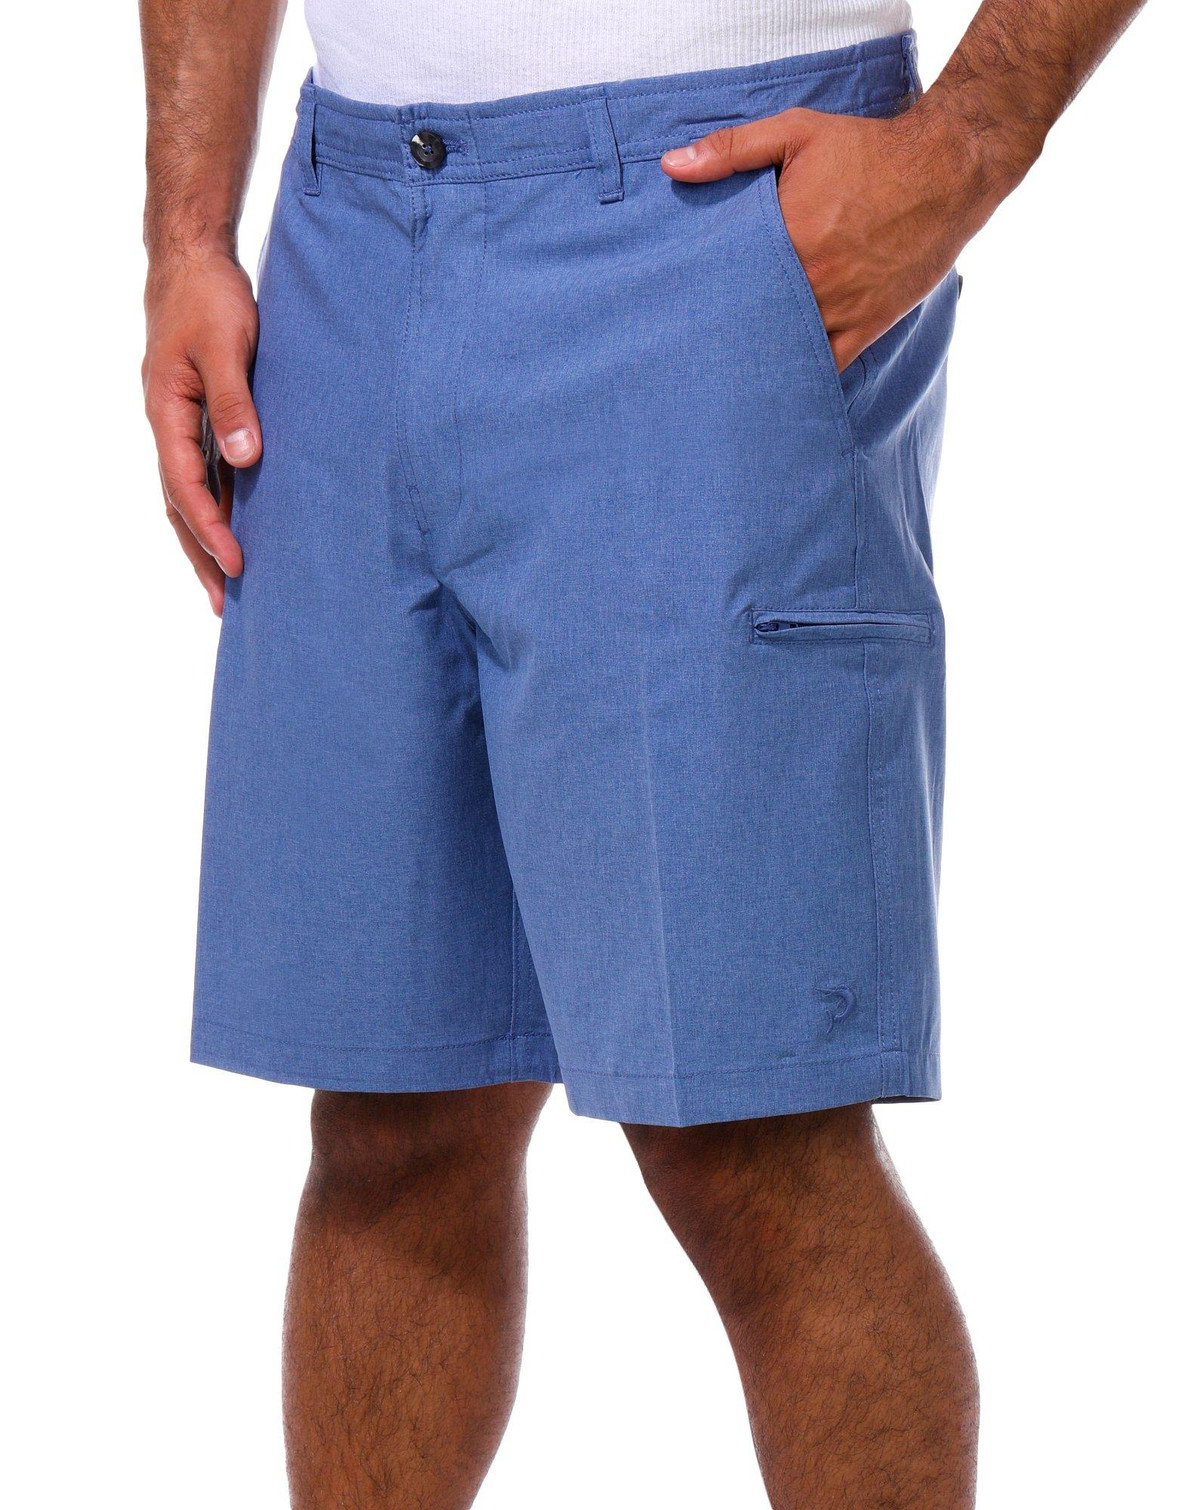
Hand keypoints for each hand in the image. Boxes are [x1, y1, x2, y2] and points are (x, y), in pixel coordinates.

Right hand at [142, 253, 260, 613]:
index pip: (186, 487)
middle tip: (227, 604)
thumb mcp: (226, 347)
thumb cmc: (209, 298)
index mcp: (166, 413)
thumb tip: (245, 461)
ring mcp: (181, 422)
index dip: (211, 531)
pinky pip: (205, 472)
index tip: (238, 565)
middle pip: (180, 504)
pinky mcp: (199, 414)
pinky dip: (218, 505)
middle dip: (202, 555)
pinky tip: (238, 527)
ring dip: (207, 537)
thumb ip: (234, 403)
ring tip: (230, 582)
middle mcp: (168, 424)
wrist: (193, 260)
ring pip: (190, 493)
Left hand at [661, 94, 994, 371]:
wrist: (947, 169)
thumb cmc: (869, 150)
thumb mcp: (798, 133)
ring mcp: (840, 310)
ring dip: (757, 361)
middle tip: (689, 351)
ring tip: (724, 376)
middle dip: (721, 336)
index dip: (699, 297)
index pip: (724, 282)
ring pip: (785, 351)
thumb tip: (672, 165)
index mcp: (785, 238)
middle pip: (749, 323)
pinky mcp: (866, 327)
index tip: (676, 307)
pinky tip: (776, 387)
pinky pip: (826, 367)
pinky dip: (801, 378)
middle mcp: (810, 283)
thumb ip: (731, 150)